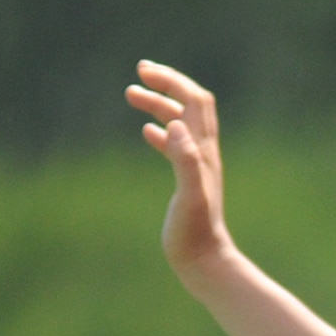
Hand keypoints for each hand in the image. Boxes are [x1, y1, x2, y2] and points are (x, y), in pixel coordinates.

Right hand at [125, 61, 230, 276]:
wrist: (205, 262)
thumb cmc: (195, 232)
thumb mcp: (189, 194)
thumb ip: (185, 160)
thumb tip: (177, 126)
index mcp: (202, 150)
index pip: (193, 100)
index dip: (171, 81)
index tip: (143, 72)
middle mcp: (203, 154)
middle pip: (190, 105)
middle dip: (166, 85)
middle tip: (139, 75)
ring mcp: (197, 168)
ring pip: (181, 124)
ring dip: (159, 106)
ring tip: (131, 96)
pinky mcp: (188, 183)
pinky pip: (176, 148)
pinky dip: (162, 132)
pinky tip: (147, 132)